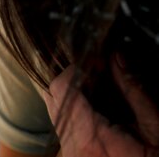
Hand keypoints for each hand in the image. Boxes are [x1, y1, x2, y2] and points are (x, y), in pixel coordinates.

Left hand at [43, 58, 158, 156]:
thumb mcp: (155, 129)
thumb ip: (134, 90)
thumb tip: (118, 57)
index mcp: (90, 138)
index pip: (61, 88)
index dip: (76, 68)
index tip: (96, 61)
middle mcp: (71, 147)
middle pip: (54, 96)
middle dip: (75, 79)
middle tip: (102, 72)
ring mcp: (67, 153)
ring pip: (56, 108)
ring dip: (76, 93)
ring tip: (104, 90)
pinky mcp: (71, 155)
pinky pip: (64, 124)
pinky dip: (77, 110)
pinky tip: (100, 109)